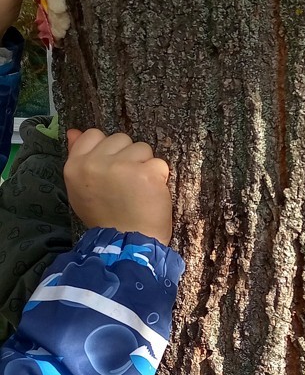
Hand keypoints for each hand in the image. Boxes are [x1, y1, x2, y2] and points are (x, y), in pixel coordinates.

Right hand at [64, 129, 172, 244]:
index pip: (93, 135)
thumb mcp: (81, 190)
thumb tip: (74, 131)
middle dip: (129, 156)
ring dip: (146, 166)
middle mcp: (96, 163)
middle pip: (121, 139)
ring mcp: (122, 166)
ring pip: (143, 148)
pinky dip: (160, 178)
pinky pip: (159, 163)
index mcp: (76, 166)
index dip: (108, 148)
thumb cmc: (105, 218)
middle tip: (127, 183)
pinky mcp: (146, 173)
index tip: (113, 167)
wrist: (125, 243)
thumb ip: (79, 158)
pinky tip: (151, 195)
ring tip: (139, 190)